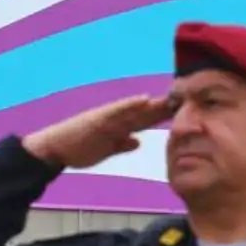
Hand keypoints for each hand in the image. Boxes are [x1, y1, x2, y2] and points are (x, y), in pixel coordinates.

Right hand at [21, 94, 174, 169]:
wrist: (55, 149)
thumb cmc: (79, 148)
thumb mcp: (106, 149)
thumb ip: (121, 144)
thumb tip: (137, 141)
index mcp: (121, 126)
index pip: (147, 119)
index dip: (165, 114)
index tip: (186, 109)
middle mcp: (118, 118)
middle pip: (147, 111)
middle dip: (167, 106)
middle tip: (189, 98)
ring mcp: (109, 117)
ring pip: (137, 108)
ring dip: (155, 102)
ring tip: (173, 96)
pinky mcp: (99, 118)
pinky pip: (117, 110)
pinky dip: (131, 104)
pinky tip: (144, 99)